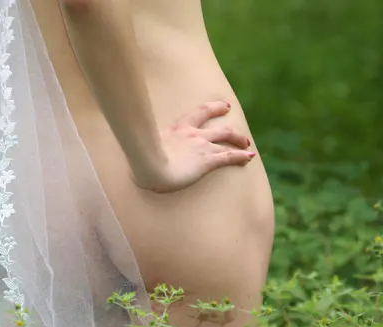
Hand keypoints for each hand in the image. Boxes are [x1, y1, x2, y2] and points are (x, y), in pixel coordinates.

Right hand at [132, 101, 255, 192]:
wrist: (149, 166)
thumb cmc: (140, 161)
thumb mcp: (142, 147)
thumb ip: (143, 145)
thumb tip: (132, 145)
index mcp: (177, 130)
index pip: (198, 114)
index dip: (213, 108)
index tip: (222, 106)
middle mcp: (192, 134)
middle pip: (218, 125)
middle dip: (230, 126)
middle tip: (239, 128)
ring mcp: (202, 146)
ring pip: (227, 138)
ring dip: (239, 140)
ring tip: (247, 145)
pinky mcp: (208, 160)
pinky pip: (229, 156)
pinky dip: (242, 156)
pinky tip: (249, 157)